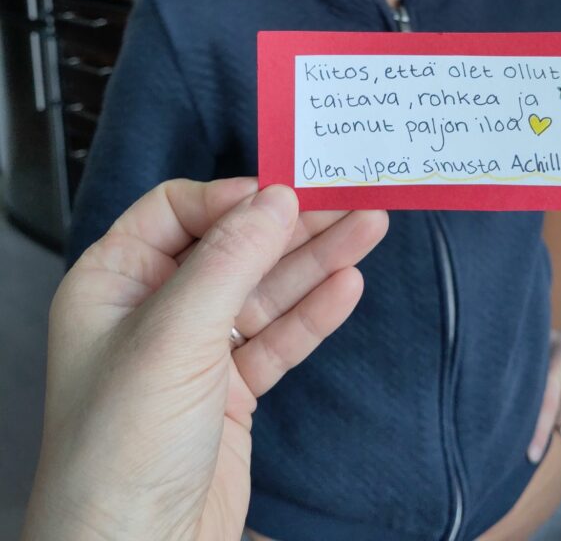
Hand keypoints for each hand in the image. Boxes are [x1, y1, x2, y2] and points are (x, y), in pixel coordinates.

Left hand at [22, 178, 387, 540]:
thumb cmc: (120, 449)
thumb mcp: (173, 335)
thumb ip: (229, 259)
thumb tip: (275, 197)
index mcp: (113, 282)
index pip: (176, 211)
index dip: (230, 198)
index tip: (283, 190)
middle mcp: (153, 309)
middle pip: (231, 247)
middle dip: (290, 225)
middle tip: (347, 199)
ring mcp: (195, 351)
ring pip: (263, 290)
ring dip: (315, 261)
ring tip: (367, 227)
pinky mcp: (231, 391)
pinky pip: (278, 337)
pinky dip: (313, 312)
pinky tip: (347, 284)